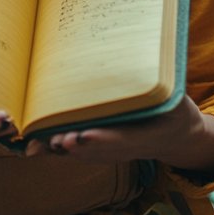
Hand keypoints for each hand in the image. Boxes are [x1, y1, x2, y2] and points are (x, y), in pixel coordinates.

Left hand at [24, 96, 213, 175]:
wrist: (176, 137)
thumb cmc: (176, 110)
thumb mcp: (177, 99)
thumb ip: (166, 87)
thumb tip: (158, 59)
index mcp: (150, 135)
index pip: (123, 139)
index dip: (101, 139)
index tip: (82, 136)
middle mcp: (128, 149)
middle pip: (97, 150)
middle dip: (74, 146)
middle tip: (55, 141)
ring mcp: (114, 153)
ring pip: (84, 155)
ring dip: (61, 150)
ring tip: (36, 144)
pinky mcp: (102, 151)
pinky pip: (78, 153)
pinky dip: (59, 150)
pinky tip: (37, 144)